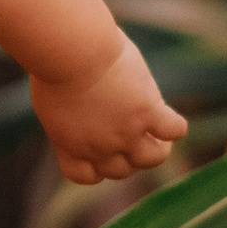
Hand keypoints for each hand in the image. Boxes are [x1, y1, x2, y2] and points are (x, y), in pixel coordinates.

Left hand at [29, 38, 188, 182]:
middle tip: (129, 130)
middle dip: (127, 155)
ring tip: (155, 132)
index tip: (101, 146)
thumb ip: (67, 113)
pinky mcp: (148, 112)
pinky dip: (176, 126)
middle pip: (122, 171)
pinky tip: (167, 116)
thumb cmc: (54, 61)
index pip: (87, 176)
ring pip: (152, 158)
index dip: (98, 165)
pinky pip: (174, 130)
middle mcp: (99, 146)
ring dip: (156, 148)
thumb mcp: (50, 95)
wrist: (71, 51)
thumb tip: (78, 106)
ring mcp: (126, 132)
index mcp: (70, 143)